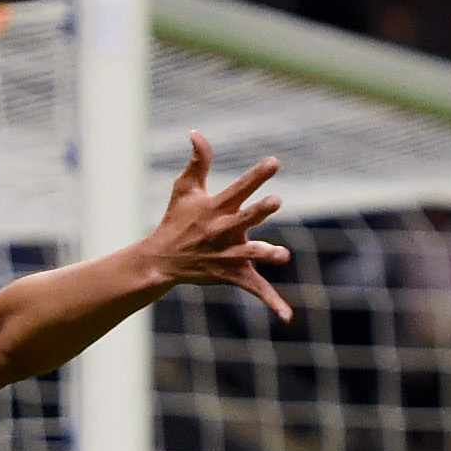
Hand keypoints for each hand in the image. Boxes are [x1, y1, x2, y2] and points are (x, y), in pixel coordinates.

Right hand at [145, 134, 292, 320]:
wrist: (163, 259)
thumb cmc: (177, 219)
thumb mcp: (185, 188)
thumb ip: (197, 161)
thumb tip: (196, 133)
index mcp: (216, 208)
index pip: (239, 188)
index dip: (256, 175)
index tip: (274, 162)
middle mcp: (223, 231)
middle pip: (244, 219)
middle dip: (258, 211)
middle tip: (275, 201)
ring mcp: (228, 254)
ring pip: (249, 255)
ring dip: (263, 254)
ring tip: (280, 255)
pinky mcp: (233, 274)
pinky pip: (255, 290)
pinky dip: (272, 303)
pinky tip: (287, 317)